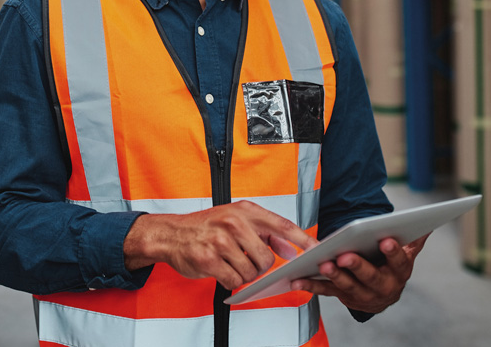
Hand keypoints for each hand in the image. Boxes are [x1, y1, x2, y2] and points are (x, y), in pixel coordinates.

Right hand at [123, 201, 316, 289]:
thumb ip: (266, 232)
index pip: (282, 225)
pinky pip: (234, 280)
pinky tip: (221, 270)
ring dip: (243, 274)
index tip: (318, 250)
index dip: (302, 240)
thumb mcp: (237, 220)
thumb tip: (291, 248)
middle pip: (266, 257)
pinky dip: (231, 281)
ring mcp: (221, 241)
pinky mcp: (209, 259)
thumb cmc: (206, 227)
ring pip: (250, 271)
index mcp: (245, 210)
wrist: (171, 234)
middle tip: (246, 260)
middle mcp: (234, 222)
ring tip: (230, 263)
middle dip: (260, 266)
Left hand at [290, 233, 428, 313]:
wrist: (382, 296)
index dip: (392, 252)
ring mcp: (362, 294)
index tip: (385, 240)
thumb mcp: (405, 255)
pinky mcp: (343, 297)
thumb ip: (413, 240)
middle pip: (371, 277)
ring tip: (323, 263)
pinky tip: (299, 279)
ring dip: (335, 275)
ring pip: (348, 286)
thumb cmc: (391, 268)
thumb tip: (427, 224)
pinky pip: (327, 291)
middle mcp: (383, 287)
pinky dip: (312, 286)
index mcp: (399, 273)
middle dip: (358, 266)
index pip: (398, 262)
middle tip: (346, 255)